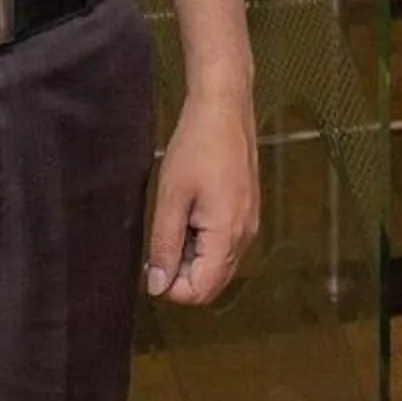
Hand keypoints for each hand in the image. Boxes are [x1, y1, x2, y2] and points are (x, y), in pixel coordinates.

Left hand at [145, 84, 260, 305]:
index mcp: (228, 235)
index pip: (200, 291)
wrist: (224, 108)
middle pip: (211, 284)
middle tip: (161, 241)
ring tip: (175, 221)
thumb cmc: (197, 146)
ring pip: (217, 265)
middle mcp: (245, 237)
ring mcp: (249, 225)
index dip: (171, 286)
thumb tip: (157, 286)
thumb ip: (165, 246)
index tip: (152, 260)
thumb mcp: (171, 197)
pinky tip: (189, 213)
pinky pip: (224, 245)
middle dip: (181, 274)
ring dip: (191, 257)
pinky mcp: (247, 213)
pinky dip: (203, 242)